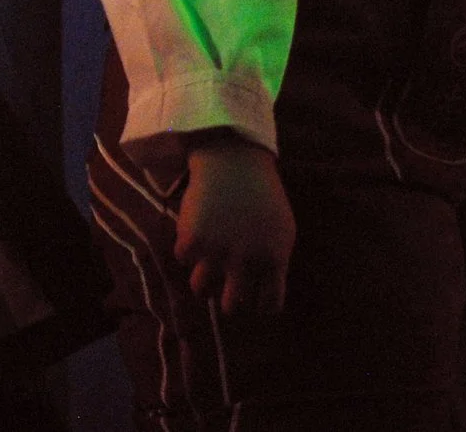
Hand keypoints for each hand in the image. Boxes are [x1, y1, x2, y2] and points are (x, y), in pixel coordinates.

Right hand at [176, 131, 295, 318]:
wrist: (233, 159)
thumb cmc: (262, 195)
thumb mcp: (282, 229)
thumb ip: (275, 262)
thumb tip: (264, 293)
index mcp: (274, 259)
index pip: (269, 305)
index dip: (259, 304)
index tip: (253, 296)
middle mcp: (246, 261)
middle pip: (231, 307)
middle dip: (228, 302)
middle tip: (225, 289)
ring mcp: (217, 252)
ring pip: (200, 289)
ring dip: (203, 279)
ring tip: (205, 266)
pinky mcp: (192, 239)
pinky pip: (182, 259)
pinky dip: (186, 248)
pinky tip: (194, 232)